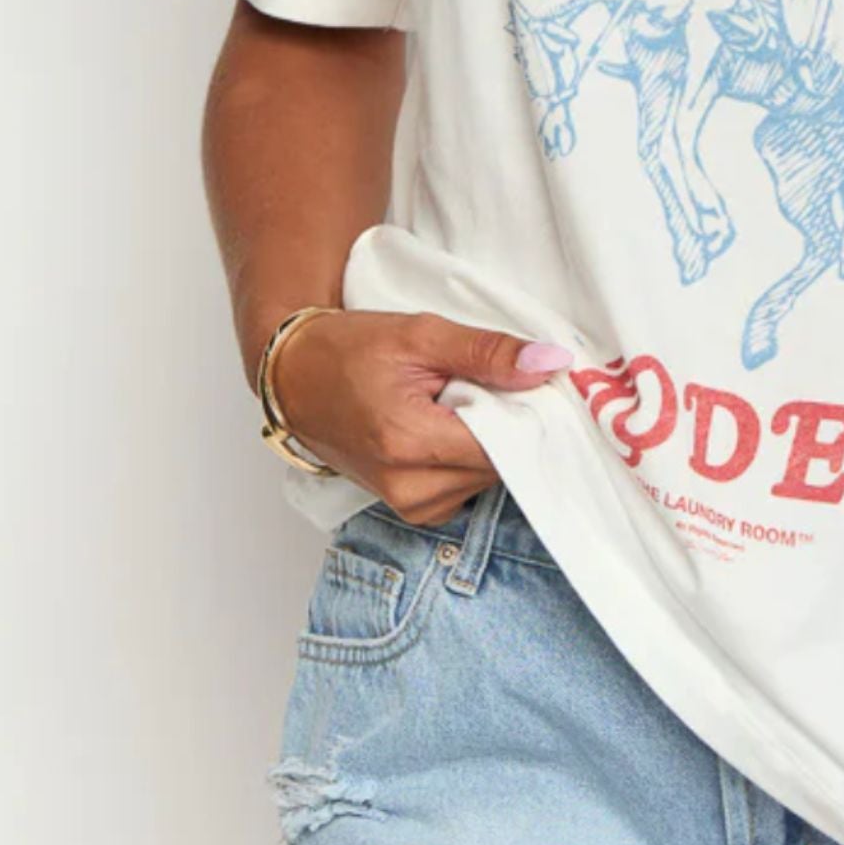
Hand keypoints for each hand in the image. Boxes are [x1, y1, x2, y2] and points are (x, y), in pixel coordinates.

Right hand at [268, 310, 574, 523]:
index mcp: (410, 443)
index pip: (506, 445)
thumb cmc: (348, 350)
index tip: (526, 381)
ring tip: (451, 401)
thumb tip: (549, 365)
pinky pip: (467, 485)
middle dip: (505, 423)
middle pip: (500, 464)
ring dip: (486, 440)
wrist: (294, 376)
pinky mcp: (412, 509)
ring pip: (488, 477)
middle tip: (478, 382)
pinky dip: (468, 455)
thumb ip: (488, 353)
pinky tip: (445, 424)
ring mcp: (410, 505)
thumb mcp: (421, 335)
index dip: (526, 411)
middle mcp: (410, 488)